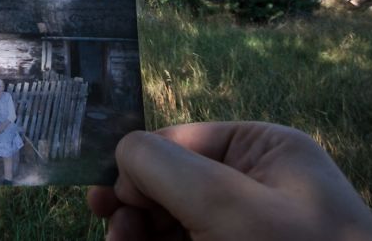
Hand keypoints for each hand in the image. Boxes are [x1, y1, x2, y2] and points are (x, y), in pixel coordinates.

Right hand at [88, 122, 371, 240]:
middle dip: (135, 209)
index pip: (180, 141)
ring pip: (171, 224)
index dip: (139, 168)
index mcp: (264, 150)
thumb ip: (165, 166)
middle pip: (170, 184)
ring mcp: (247, 229)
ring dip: (138, 236)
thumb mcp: (227, 204)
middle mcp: (255, 185)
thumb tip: (123, 152)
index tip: (107, 202)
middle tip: (116, 237)